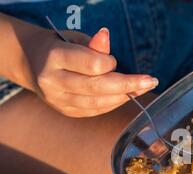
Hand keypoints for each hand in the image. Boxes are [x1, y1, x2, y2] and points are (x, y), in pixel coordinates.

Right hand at [26, 28, 157, 117]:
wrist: (33, 64)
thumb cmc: (62, 47)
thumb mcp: (75, 39)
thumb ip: (93, 45)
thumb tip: (106, 36)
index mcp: (54, 57)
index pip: (91, 65)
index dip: (109, 64)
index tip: (115, 61)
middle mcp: (53, 81)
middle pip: (97, 87)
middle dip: (128, 85)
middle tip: (151, 81)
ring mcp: (58, 100)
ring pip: (98, 103)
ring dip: (124, 96)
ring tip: (142, 89)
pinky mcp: (66, 111)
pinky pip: (96, 110)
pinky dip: (114, 103)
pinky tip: (125, 96)